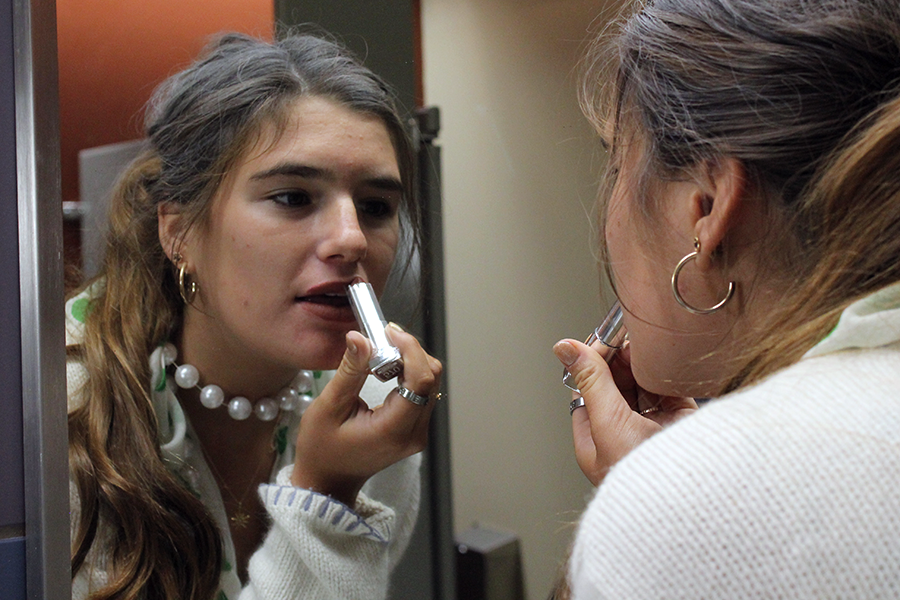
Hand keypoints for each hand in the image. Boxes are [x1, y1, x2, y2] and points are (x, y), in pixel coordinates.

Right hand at [291, 325, 441, 505]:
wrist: (327, 481)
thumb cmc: (321, 449)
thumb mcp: (329, 408)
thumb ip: (349, 371)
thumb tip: (360, 338)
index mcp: (394, 430)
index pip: (421, 381)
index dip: (410, 349)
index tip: (389, 332)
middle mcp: (414, 434)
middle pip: (431, 379)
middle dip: (410, 352)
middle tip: (383, 339)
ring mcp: (418, 434)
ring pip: (430, 383)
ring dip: (410, 361)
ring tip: (381, 353)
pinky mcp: (415, 430)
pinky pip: (422, 393)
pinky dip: (409, 374)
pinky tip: (387, 369)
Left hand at [554, 338, 696, 485]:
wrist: (691, 497)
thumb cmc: (642, 480)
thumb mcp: (608, 423)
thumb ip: (592, 380)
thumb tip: (566, 348)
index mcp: (596, 442)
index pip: (587, 392)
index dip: (592, 364)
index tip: (600, 340)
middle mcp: (623, 435)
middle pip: (616, 386)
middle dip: (619, 362)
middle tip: (625, 339)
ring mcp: (653, 430)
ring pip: (644, 386)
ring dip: (642, 366)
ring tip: (643, 348)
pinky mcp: (682, 424)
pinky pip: (671, 391)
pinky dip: (666, 374)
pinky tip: (661, 361)